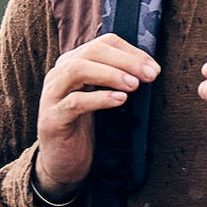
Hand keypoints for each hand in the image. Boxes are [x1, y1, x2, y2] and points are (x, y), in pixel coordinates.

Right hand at [35, 33, 158, 195]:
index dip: (131, 52)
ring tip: (134, 86)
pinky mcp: (52, 119)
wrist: (63, 163)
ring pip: (78, 70)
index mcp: (73, 64)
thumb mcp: (103, 98)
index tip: (154, 68)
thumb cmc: (87, 128)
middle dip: (125, 61)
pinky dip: (99, 98)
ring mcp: (53, 96)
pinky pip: (74, 102)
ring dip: (111, 74)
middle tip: (150, 75)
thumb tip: (149, 70)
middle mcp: (60, 74)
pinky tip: (119, 100)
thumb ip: (117, 80)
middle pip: (92, 52)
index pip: (103, 43)